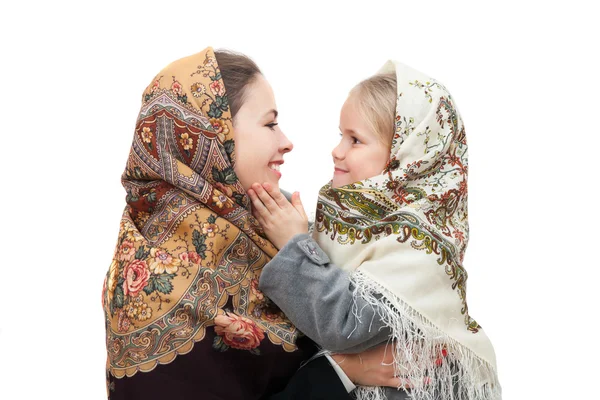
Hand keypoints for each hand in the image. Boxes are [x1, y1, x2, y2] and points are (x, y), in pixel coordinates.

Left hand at [247, 182, 307, 248]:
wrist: (294, 247)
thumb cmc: (299, 231)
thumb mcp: (303, 216)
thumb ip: (298, 203)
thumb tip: (296, 192)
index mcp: (288, 211)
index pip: (279, 198)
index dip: (271, 190)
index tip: (265, 184)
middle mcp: (279, 215)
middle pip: (268, 202)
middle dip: (261, 192)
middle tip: (254, 184)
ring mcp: (271, 222)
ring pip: (261, 208)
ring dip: (255, 199)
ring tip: (250, 191)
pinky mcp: (266, 228)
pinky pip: (259, 217)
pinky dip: (254, 210)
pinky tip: (250, 204)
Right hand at [332, 342, 448, 388]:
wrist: (344, 364)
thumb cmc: (356, 349)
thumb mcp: (371, 339)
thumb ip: (385, 335)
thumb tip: (398, 327)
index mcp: (386, 346)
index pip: (410, 342)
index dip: (423, 340)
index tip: (435, 337)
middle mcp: (390, 358)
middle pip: (414, 355)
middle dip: (429, 352)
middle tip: (443, 349)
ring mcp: (388, 370)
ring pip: (411, 367)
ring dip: (426, 364)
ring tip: (439, 360)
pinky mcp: (385, 380)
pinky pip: (403, 381)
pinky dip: (415, 381)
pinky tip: (426, 379)